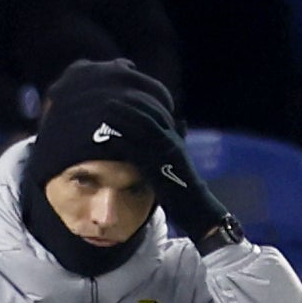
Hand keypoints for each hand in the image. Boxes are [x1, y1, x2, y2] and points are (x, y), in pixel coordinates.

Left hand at [99, 96, 239, 243]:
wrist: (194, 207)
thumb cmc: (184, 185)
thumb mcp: (181, 159)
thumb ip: (177, 140)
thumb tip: (180, 123)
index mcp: (174, 139)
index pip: (157, 113)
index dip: (140, 103)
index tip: (124, 95)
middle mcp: (170, 142)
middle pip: (147, 117)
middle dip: (128, 107)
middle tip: (109, 99)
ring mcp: (163, 154)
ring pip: (141, 129)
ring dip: (123, 119)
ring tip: (106, 111)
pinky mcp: (155, 168)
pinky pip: (136, 150)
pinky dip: (121, 141)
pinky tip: (108, 136)